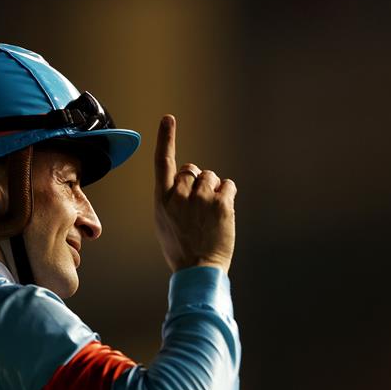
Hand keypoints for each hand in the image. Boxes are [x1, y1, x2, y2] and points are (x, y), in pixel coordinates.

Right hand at [153, 115, 236, 274]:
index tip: (168, 119)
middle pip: (192, 169)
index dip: (166, 138)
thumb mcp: (164, 223)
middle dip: (198, 180)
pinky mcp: (220, 203)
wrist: (197, 269)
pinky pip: (228, 185)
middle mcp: (180, 195)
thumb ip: (172, 199)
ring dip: (213, 189)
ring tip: (210, 213)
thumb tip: (186, 181)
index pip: (163, 162)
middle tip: (200, 204)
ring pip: (211, 176)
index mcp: (162, 199)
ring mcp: (201, 198)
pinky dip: (228, 195)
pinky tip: (222, 212)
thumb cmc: (181, 249)